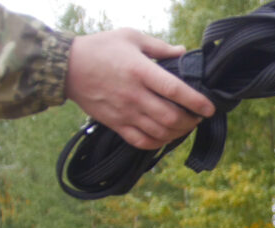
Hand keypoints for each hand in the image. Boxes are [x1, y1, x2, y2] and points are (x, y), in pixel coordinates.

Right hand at [65, 28, 215, 149]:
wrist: (65, 66)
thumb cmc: (100, 48)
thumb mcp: (130, 37)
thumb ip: (159, 46)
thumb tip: (183, 52)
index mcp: (140, 71)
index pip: (175, 90)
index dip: (196, 101)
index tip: (210, 108)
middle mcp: (134, 95)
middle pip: (171, 117)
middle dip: (191, 121)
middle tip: (197, 116)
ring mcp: (125, 112)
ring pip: (160, 132)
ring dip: (178, 132)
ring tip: (185, 125)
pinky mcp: (115, 124)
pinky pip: (141, 142)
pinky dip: (158, 143)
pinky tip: (165, 136)